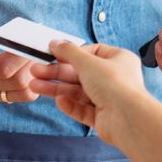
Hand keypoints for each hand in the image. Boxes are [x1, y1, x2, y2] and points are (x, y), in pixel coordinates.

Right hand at [0, 0, 36, 102]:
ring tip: (42, 52)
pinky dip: (35, 80)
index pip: (2, 68)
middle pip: (17, 81)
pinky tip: (35, 60)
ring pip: (24, 91)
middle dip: (35, 63)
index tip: (34, 38)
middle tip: (44, 43)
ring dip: (38, 73)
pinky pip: (22, 94)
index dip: (22, 55)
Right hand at [30, 42, 151, 143]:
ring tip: (34, 86)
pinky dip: (70, 105)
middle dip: (56, 72)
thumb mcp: (87, 62)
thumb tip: (55, 43)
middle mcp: (115, 79)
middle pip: (80, 73)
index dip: (70, 53)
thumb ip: (68, 52)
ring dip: (57, 88)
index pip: (91, 52)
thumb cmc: (115, 85)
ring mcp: (109, 99)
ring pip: (78, 92)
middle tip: (35, 71)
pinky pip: (82, 109)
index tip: (51, 54)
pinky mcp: (103, 117)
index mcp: (118, 60)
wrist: (127, 118)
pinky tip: (58, 101)